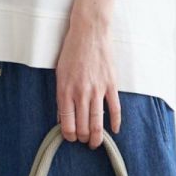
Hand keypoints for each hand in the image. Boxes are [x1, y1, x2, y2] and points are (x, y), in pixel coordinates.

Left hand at [55, 21, 120, 147]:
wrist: (89, 32)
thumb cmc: (72, 51)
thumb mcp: (60, 73)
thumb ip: (61, 96)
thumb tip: (62, 117)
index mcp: (65, 90)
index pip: (67, 122)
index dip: (69, 135)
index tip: (71, 138)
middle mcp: (81, 93)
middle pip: (82, 126)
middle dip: (82, 138)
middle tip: (84, 141)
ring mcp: (97, 89)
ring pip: (98, 122)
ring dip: (97, 136)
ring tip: (96, 143)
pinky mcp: (111, 84)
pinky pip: (115, 108)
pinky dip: (115, 122)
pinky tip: (114, 130)